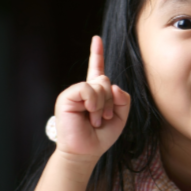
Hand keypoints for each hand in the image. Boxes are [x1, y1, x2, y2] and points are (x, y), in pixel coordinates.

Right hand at [54, 36, 130, 160]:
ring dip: (102, 105)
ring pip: (99, 84)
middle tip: (103, 118)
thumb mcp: (120, 117)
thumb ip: (123, 99)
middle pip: (106, 79)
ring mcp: (75, 92)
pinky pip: (87, 89)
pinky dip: (93, 103)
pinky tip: (89, 115)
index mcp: (95, 93)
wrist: (85, 152)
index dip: (97, 54)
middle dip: (111, 101)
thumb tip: (112, 85)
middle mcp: (84, 90)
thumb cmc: (100, 136)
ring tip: (95, 120)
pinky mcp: (67, 96)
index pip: (97, 69)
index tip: (96, 39)